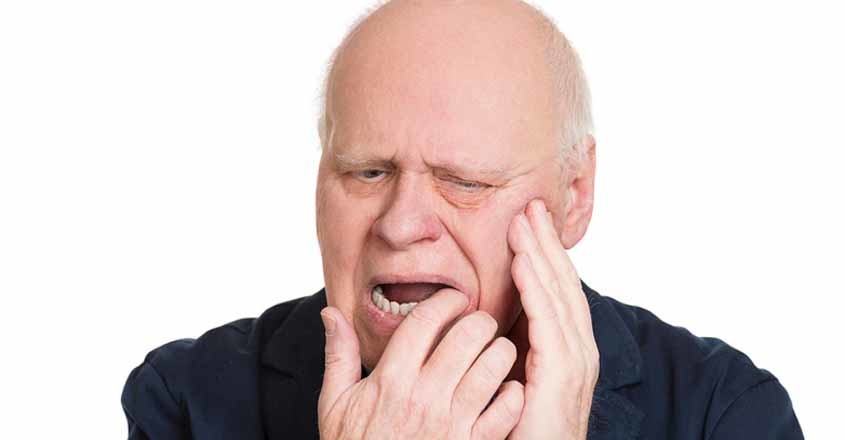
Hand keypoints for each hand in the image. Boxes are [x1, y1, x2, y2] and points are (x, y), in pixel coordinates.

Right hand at [318, 288, 524, 438]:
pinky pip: (507, 409)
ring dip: (501, 351)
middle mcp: (423, 397)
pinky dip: (513, 394)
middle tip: (481, 322)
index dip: (445, 300)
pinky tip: (506, 389)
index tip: (454, 299)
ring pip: (493, 366)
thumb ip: (338, 355)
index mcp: (390, 380)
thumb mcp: (335, 404)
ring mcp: (452, 424)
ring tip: (498, 350)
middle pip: (466, 336)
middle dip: (480, 320)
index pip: (424, 321)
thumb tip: (330, 312)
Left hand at [505, 199, 599, 439]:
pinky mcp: (562, 378)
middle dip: (547, 244)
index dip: (544, 255)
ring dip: (541, 255)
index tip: (528, 222)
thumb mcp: (516, 380)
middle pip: (563, 285)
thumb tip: (488, 320)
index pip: (557, 292)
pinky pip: (548, 323)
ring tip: (525, 221)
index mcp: (567, 351)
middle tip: (531, 205)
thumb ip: (508, 348)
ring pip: (559, 295)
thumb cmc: (519, 431)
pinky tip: (522, 262)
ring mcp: (575, 364)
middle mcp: (578, 352)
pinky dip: (537, 289)